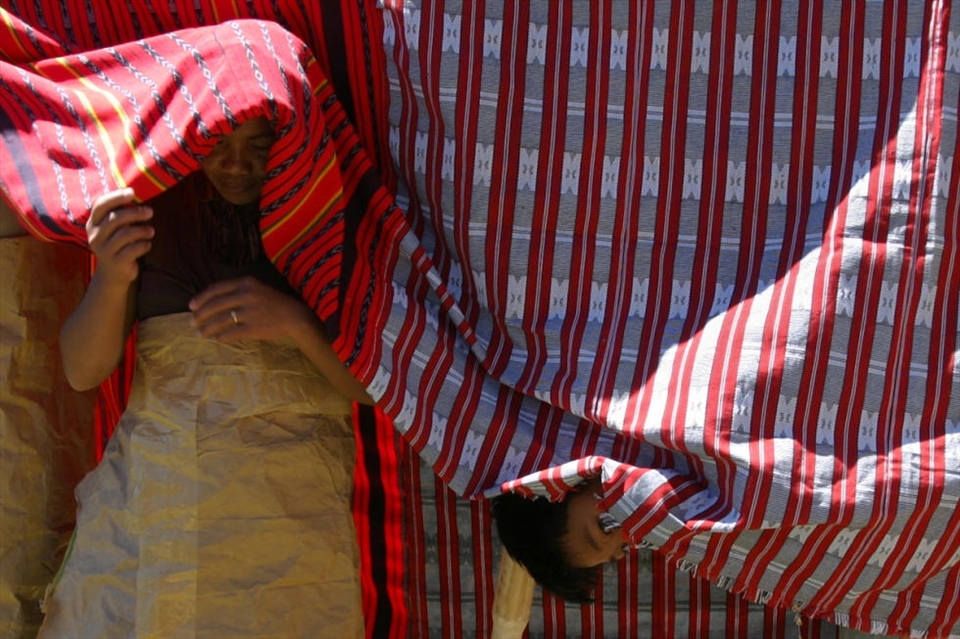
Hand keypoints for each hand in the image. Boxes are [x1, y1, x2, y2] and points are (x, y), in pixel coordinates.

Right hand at [86, 188, 153, 284]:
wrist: (113, 274)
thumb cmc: (118, 244)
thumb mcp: (115, 229)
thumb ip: (120, 213)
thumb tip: (138, 193)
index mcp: (93, 223)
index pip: (101, 205)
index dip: (116, 197)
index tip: (133, 192)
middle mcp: (95, 236)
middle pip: (115, 218)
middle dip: (135, 213)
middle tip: (150, 212)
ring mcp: (104, 250)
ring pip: (125, 234)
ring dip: (142, 230)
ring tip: (151, 231)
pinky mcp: (115, 263)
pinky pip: (133, 250)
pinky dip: (144, 245)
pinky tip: (147, 245)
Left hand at [188, 276, 313, 342]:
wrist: (295, 316)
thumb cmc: (275, 303)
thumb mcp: (257, 289)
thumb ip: (238, 291)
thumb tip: (214, 301)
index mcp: (246, 282)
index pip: (216, 289)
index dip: (201, 298)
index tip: (191, 306)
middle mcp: (246, 295)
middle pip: (215, 306)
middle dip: (200, 316)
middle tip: (192, 322)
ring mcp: (250, 312)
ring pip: (220, 321)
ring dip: (207, 329)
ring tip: (200, 334)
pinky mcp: (254, 328)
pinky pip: (231, 333)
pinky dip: (221, 337)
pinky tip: (217, 340)